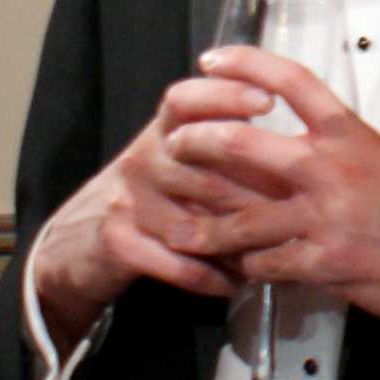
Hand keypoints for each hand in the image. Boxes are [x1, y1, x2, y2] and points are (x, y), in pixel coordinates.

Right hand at [28, 74, 278, 339]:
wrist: (80, 238)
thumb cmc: (152, 192)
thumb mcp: (178, 157)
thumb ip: (226, 144)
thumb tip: (300, 144)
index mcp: (162, 130)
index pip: (187, 99)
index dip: (225, 95)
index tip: (267, 100)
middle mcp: (142, 157)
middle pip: (204, 165)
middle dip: (256, 188)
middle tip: (300, 205)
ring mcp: (127, 200)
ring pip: (194, 218)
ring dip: (239, 242)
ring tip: (277, 254)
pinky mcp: (118, 241)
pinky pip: (174, 261)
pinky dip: (209, 276)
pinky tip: (235, 284)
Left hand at [167, 49, 379, 377]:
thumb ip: (332, 151)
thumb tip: (282, 151)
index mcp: (349, 134)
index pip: (292, 80)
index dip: (245, 63)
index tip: (210, 59)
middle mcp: (333, 168)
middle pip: (244, 143)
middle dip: (198, 145)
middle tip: (173, 147)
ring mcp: (327, 217)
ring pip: (241, 216)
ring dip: (205, 225)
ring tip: (180, 227)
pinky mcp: (325, 264)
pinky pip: (265, 263)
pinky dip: (244, 267)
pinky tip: (234, 270)